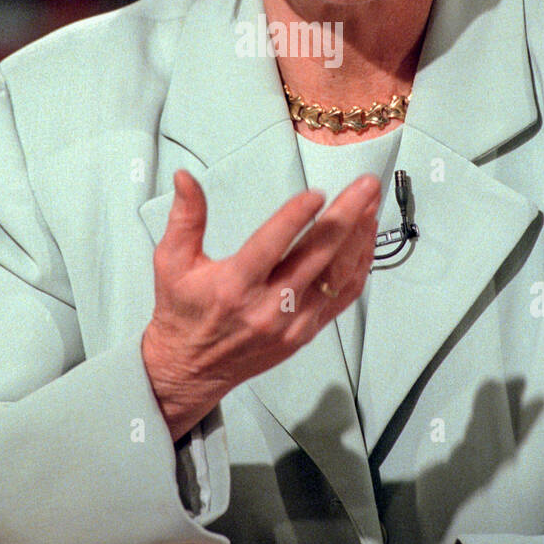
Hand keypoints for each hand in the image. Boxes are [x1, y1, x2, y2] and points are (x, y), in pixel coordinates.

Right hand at [142, 168, 380, 440]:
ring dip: (359, 238)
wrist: (190, 369)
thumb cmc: (181, 308)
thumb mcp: (171, 262)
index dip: (294, 218)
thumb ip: (185, 217)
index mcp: (234, 286)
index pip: (270, 246)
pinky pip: (341, 298)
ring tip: (372, 204)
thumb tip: (184, 175)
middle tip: (367, 185)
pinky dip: (359, 266)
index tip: (317, 193)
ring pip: (336, 277)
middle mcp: (267, 306)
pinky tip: (366, 239)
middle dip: (346, 217)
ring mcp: (292, 323)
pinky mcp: (305, 333)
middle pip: (316, 256)